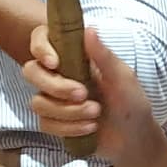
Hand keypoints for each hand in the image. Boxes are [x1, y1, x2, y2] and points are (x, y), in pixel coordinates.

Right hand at [23, 24, 158, 162]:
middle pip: (31, 72)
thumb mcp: (122, 77)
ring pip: (38, 102)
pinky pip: (45, 124)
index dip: (40, 48)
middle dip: (55, 86)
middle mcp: (59, 75)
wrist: (134, 137)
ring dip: (67, 110)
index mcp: (73, 57)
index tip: (55, 62)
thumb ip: (104, 56)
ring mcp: (54, 100)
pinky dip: (68, 127)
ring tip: (96, 113)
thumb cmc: (131, 102)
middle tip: (83, 93)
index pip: (41, 41)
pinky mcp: (54, 123)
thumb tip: (89, 29)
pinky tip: (90, 127)